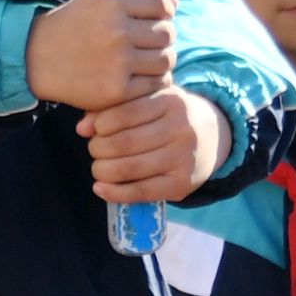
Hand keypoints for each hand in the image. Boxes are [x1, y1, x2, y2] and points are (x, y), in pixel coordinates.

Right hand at [28, 0, 179, 112]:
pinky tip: (139, 79)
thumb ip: (132, 1)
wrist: (33, 59)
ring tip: (147, 62)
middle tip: (151, 44)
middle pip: (167, 34)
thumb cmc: (68, 27)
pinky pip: (154, 85)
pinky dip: (152, 82)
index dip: (166, 11)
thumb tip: (174, 3)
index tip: (157, 18)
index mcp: (112, 5)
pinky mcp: (116, 90)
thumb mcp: (94, 2)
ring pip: (165, 60)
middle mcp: (117, 32)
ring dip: (161, 61)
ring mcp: (118, 63)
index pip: (161, 4)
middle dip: (163, 38)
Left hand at [80, 85, 227, 207]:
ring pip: (130, 168)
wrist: (213, 136)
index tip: (93, 130)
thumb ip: (113, 108)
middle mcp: (181, 129)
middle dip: (98, 149)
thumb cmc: (169, 116)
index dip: (100, 124)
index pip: (125, 113)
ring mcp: (183, 158)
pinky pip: (141, 192)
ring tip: (98, 168)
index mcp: (171, 101)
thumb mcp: (149, 101)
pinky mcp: (182, 185)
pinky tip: (100, 188)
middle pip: (124, 143)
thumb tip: (81, 128)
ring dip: (103, 170)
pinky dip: (115, 193)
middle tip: (94, 150)